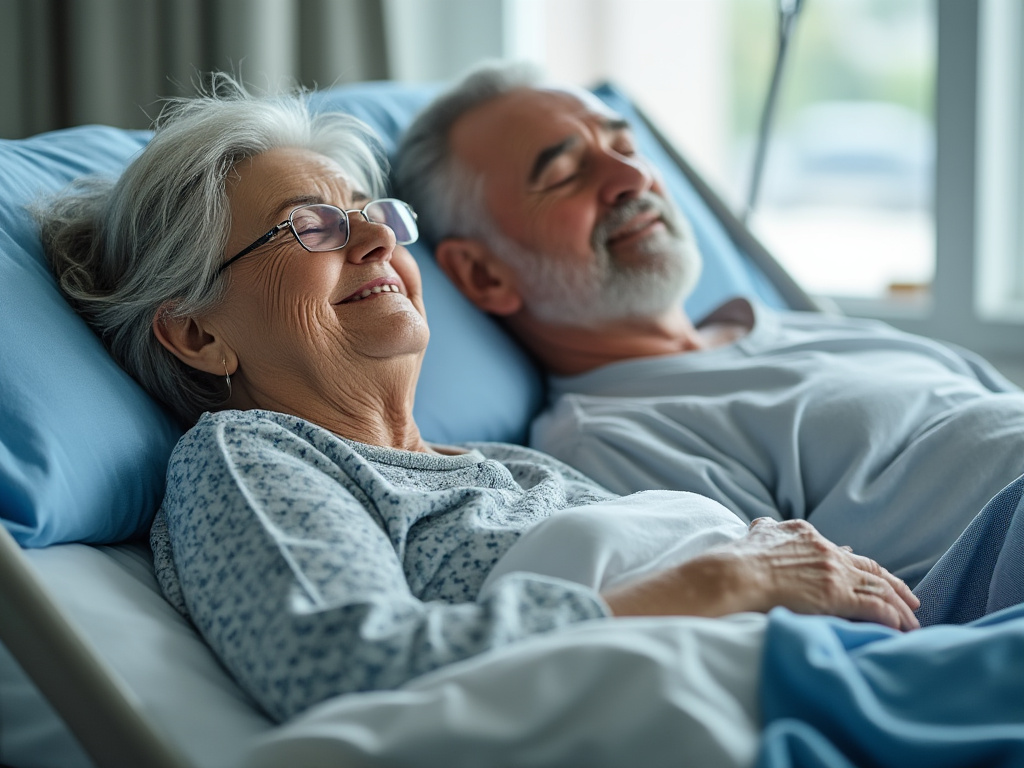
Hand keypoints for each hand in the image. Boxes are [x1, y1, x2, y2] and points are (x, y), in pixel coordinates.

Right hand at [602, 518, 919, 630]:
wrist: (736, 573)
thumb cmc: (740, 558)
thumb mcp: (756, 533)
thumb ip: (765, 529)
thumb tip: (762, 524)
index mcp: (807, 535)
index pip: (843, 552)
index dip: (861, 565)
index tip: (874, 574)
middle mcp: (825, 551)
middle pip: (870, 569)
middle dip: (893, 584)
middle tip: (911, 598)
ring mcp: (833, 572)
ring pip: (878, 588)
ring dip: (899, 605)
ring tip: (913, 619)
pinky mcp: (836, 595)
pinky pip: (874, 607)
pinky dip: (891, 617)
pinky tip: (901, 628)